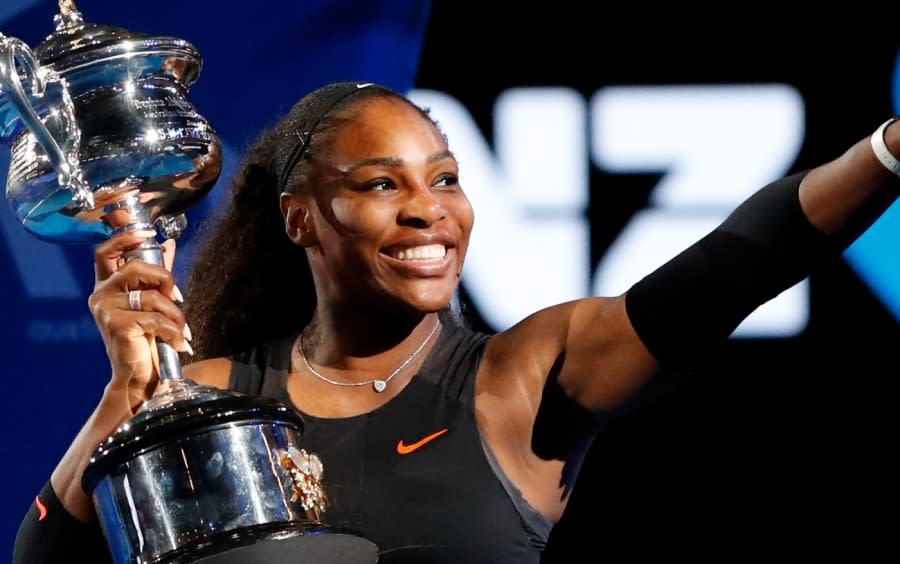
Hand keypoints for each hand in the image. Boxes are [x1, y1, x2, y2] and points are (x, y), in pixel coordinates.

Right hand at [88, 230, 191, 410]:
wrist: (137, 375)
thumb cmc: (144, 339)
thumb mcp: (151, 302)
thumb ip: (156, 273)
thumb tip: (168, 244)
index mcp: (106, 285)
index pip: (106, 252)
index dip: (125, 237)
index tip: (149, 231)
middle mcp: (100, 294)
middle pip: (134, 267)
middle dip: (164, 279)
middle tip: (176, 297)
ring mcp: (105, 309)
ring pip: (150, 295)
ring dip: (174, 313)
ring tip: (180, 329)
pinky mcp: (116, 325)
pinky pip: (155, 318)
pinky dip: (173, 330)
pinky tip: (177, 342)